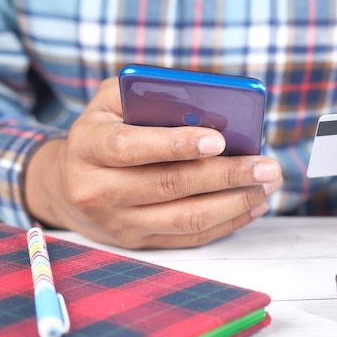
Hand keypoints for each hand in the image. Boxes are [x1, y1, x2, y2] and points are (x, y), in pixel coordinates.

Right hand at [24, 77, 282, 248]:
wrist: (69, 183)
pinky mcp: (139, 242)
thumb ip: (151, 94)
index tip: (218, 140)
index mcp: (89, 146)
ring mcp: (119, 222)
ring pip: (186, 218)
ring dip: (235, 202)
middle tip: (267, 166)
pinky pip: (190, 237)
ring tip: (268, 185)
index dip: (175, 144)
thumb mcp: (115, 101)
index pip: (131, 147)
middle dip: (226, 175)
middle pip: (170, 185)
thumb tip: (207, 102)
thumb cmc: (105, 130)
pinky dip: (227, 222)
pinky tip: (253, 204)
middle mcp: (98, 189)